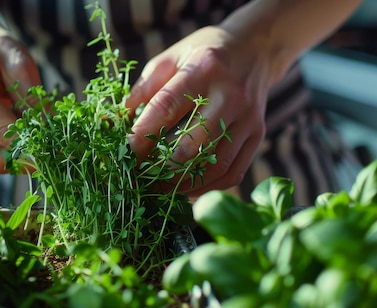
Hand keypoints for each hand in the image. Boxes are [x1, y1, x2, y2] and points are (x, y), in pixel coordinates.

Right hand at [0, 26, 41, 172]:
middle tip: (51, 151)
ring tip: (34, 138)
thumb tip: (48, 132)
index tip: (57, 149)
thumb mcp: (21, 64)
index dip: (33, 146)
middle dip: (25, 157)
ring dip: (17, 156)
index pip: (2, 134)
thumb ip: (32, 98)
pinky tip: (16, 135)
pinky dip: (7, 153)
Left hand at [126, 26, 273, 196]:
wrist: (256, 48)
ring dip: (184, 184)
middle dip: (162, 169)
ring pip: (215, 165)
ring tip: (161, 190)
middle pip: (194, 145)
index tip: (124, 155)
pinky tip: (187, 188)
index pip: (167, 107)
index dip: (143, 135)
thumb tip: (119, 121)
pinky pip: (232, 173)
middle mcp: (230, 95)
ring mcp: (248, 118)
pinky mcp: (258, 135)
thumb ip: (145, 87)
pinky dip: (207, 187)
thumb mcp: (173, 57)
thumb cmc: (205, 54)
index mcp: (203, 68)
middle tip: (141, 179)